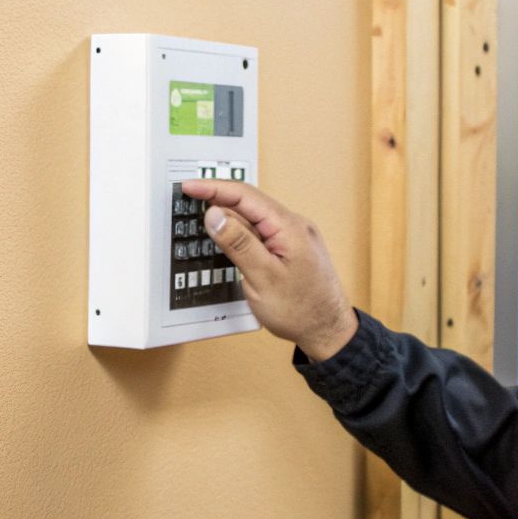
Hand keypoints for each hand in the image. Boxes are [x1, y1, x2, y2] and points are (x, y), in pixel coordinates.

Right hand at [178, 178, 357, 360]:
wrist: (327, 331)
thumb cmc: (301, 310)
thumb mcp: (263, 278)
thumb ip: (238, 243)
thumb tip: (214, 214)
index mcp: (289, 227)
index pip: (245, 196)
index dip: (213, 188)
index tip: (189, 187)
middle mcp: (294, 226)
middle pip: (249, 203)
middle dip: (218, 199)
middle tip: (190, 200)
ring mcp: (293, 237)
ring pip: (254, 218)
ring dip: (229, 217)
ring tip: (204, 221)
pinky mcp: (290, 248)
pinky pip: (261, 231)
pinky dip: (241, 231)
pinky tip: (228, 238)